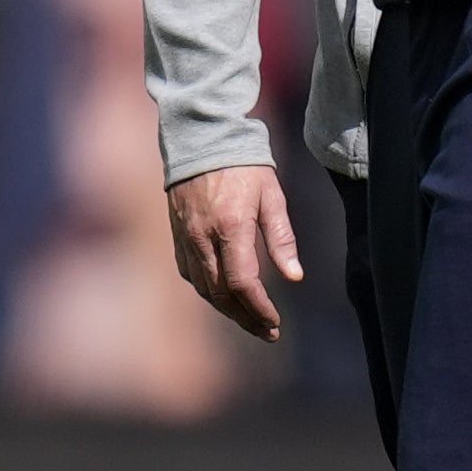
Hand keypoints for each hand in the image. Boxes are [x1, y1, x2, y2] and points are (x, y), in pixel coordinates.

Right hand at [165, 163, 303, 341]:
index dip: (259, 309)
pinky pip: (190, 275)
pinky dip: (208, 291)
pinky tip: (223, 296)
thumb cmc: (244, 165)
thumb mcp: (272, 196)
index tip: (275, 323)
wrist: (201, 139)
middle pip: (221, 294)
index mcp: (231, 226)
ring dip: (227, 310)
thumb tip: (294, 277)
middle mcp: (203, 237)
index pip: (242, 283)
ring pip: (203, 289)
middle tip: (267, 331)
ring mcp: (186, 238)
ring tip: (250, 319)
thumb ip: (282, 238)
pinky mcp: (177, 236)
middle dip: (245, 318)